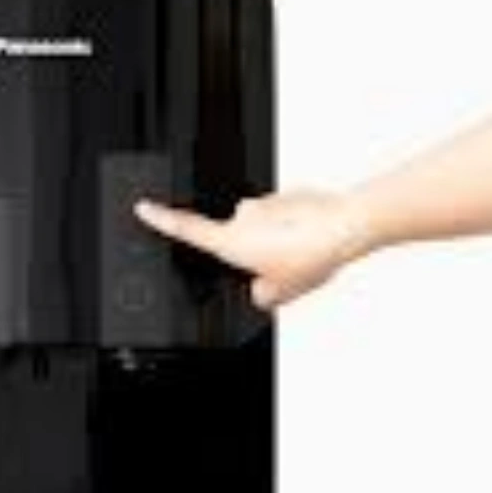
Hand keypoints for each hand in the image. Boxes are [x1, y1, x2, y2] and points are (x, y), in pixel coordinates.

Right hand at [134, 189, 370, 308]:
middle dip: (255, 256)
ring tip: (305, 258)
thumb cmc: (312, 254)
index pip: (186, 229)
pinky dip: (297, 231)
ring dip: (280, 244)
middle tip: (281, 271)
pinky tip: (315, 243)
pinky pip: (286, 219)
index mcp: (232, 241)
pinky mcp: (290, 196)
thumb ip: (260, 296)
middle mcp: (244, 217)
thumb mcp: (279, 294)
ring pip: (265, 230)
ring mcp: (267, 203)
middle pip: (237, 241)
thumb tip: (261, 291)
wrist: (347, 227)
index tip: (144, 207)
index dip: (161, 220)